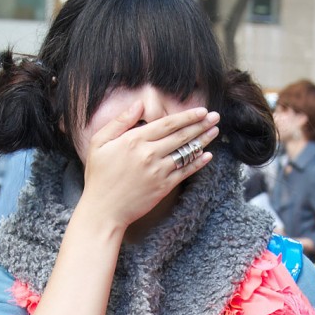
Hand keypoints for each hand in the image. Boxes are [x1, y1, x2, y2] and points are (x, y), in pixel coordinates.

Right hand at [80, 102, 219, 232]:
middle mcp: (149, 154)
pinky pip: (185, 172)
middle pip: (181, 135)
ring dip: (203, 141)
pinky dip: (198, 163)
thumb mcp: (99, 143)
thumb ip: (120, 121)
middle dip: (200, 125)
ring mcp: (158, 171)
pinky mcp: (163, 187)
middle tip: (216, 117)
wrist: (104, 210)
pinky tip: (208, 155)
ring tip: (214, 131)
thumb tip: (139, 104)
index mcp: (134, 140)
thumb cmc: (99, 176)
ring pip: (186, 152)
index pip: (167, 124)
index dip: (187, 116)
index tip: (201, 110)